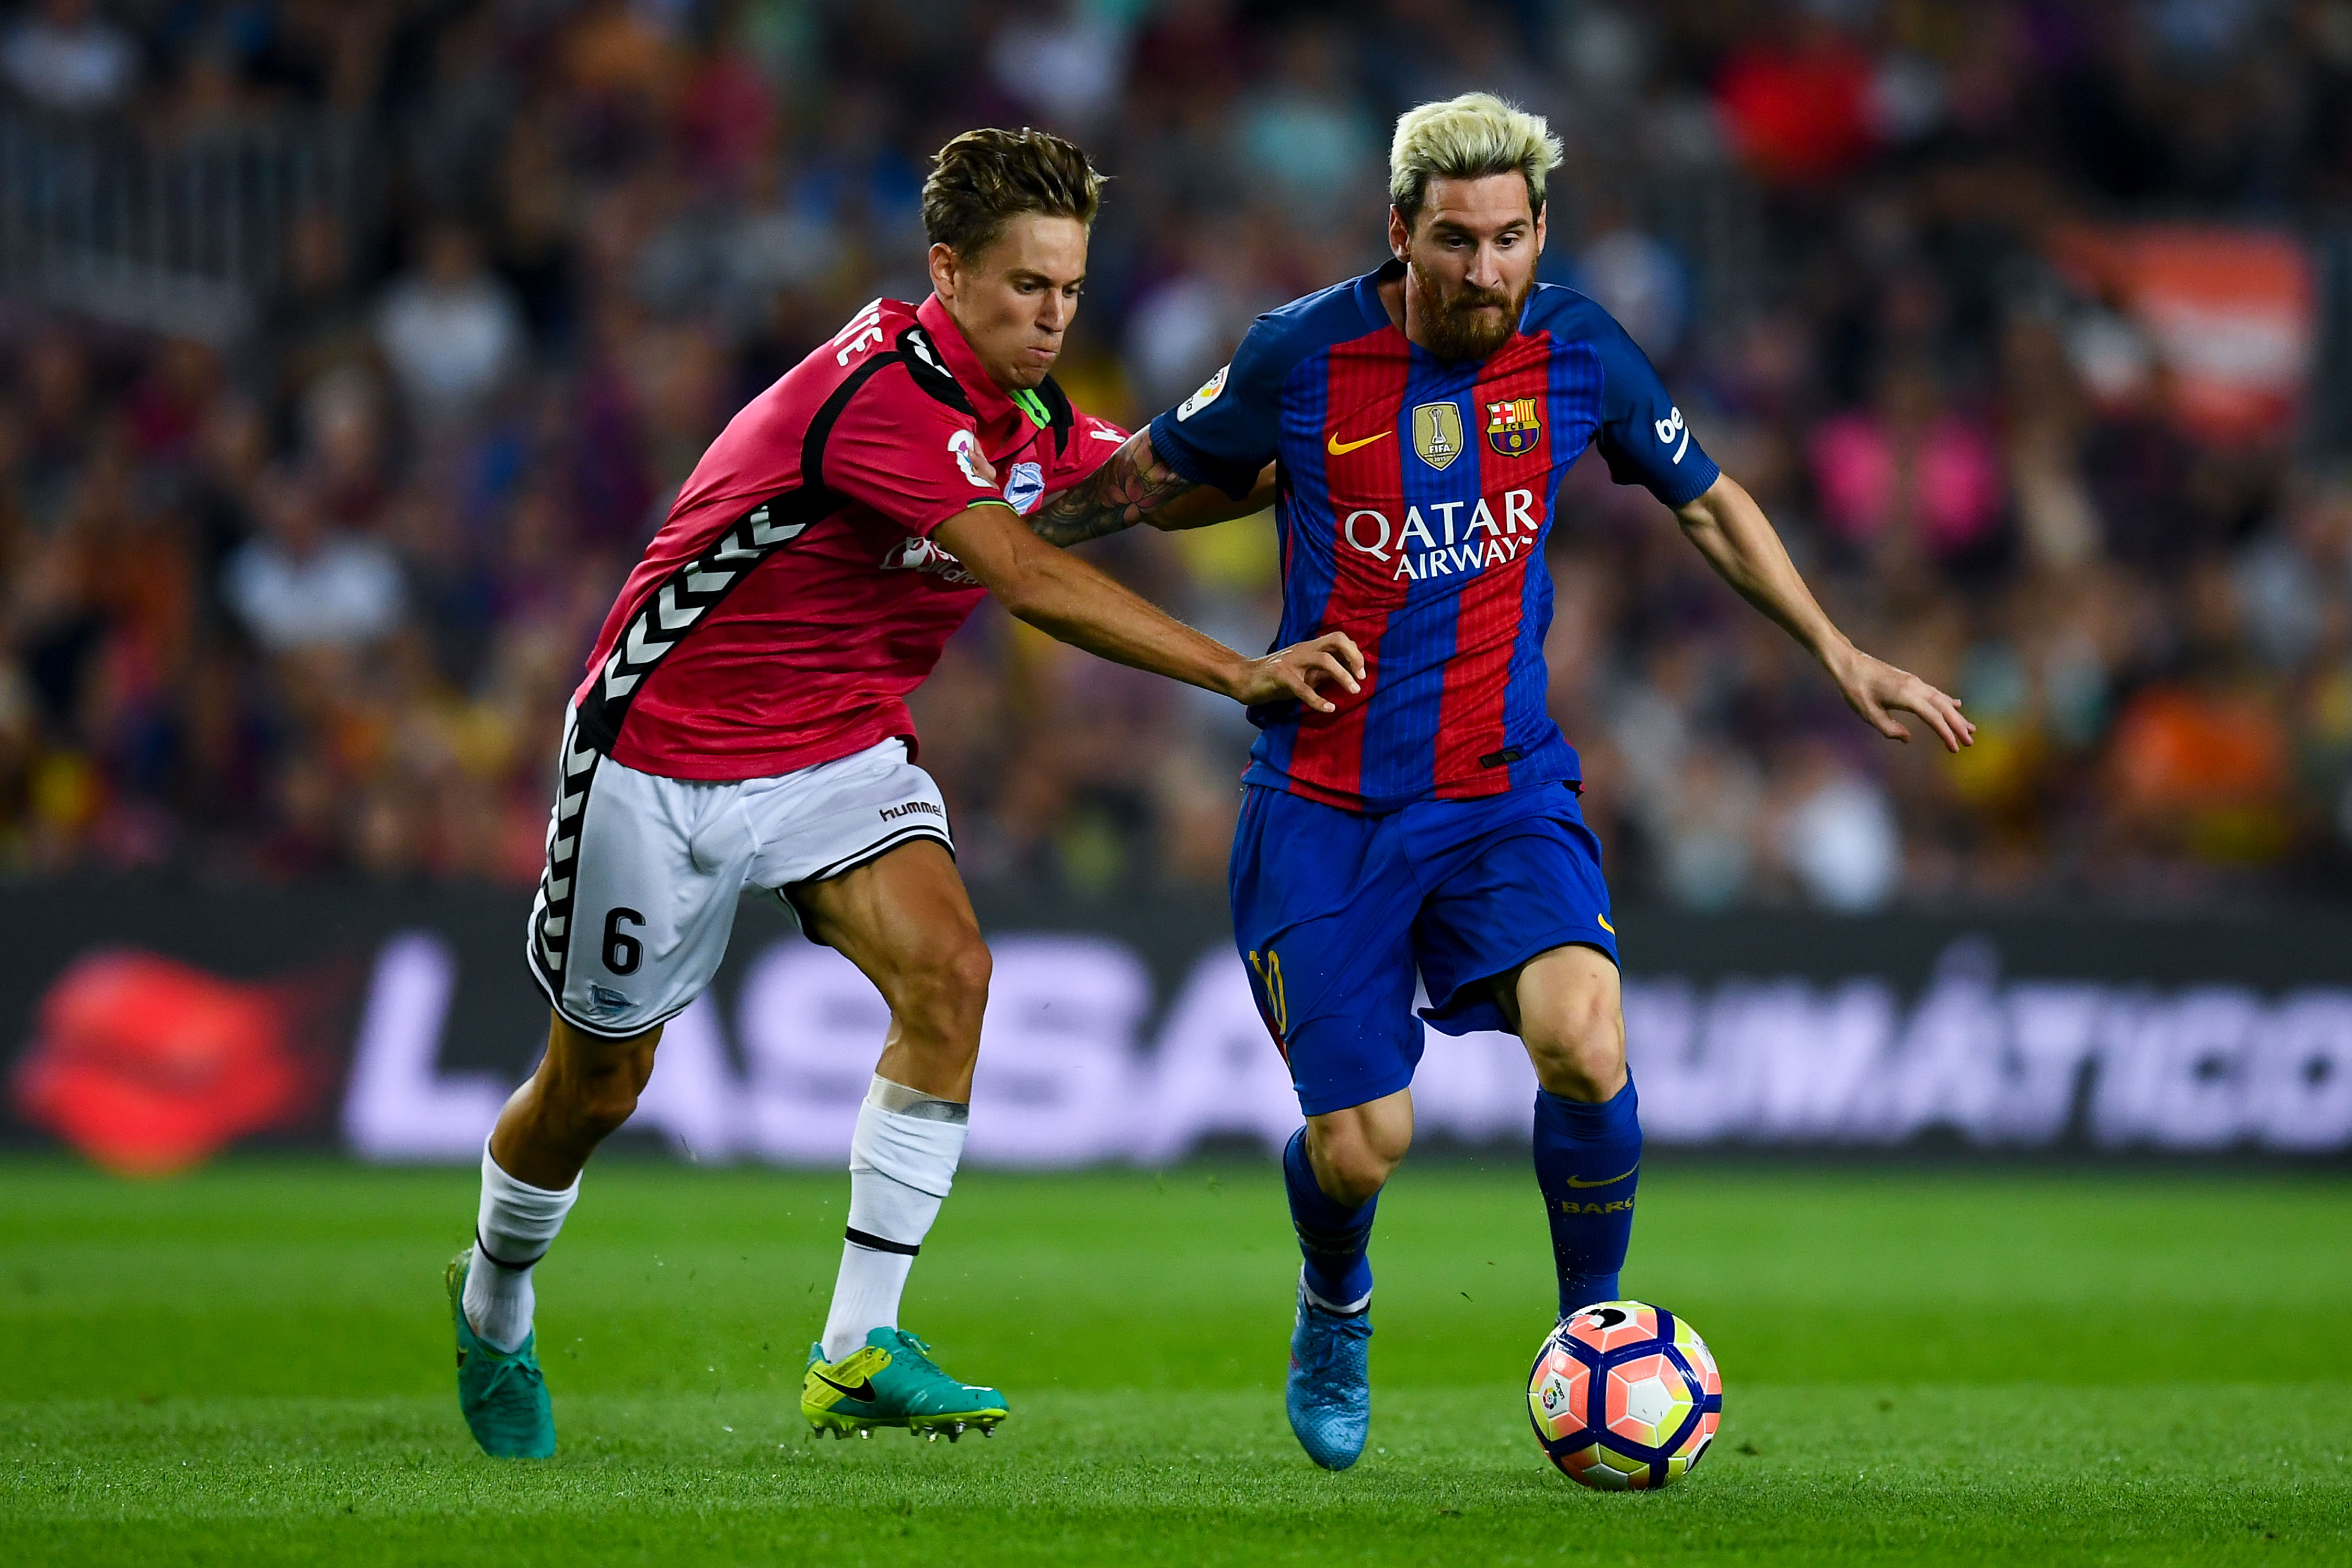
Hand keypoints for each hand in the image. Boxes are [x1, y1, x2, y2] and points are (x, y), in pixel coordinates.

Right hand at [1229, 633, 1364, 713]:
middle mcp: (1303, 649)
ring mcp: (1291, 661)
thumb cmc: (1277, 679)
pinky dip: (1318, 699)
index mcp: (1310, 647)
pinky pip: (1302, 687)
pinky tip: (1329, 709)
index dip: (1355, 653)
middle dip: (1354, 657)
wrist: (1244, 678)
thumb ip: (1324, 672)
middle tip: (1362, 678)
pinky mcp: (1279, 676)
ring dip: (1342, 675)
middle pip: (1336, 640)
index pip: (1339, 639)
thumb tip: (1349, 675)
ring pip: (1323, 659)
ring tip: (1354, 691)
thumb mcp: (1305, 673)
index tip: (1362, 673)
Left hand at [1827, 644, 1974, 751]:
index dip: (1946, 734)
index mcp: (1906, 696)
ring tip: (1969, 728)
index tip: (1955, 748)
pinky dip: (1946, 701)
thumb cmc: (1856, 689)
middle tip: (1970, 743)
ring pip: (1941, 700)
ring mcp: (1915, 682)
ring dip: (1955, 715)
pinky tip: (1956, 705)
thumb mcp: (1869, 714)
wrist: (1849, 664)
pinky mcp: (1911, 681)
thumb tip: (1908, 739)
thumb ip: (1890, 729)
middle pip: (1943, 708)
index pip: (1934, 717)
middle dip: (1958, 726)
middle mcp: (1915, 687)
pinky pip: (1934, 693)